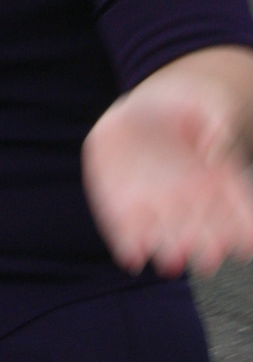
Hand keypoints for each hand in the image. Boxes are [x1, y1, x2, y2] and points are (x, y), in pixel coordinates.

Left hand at [82, 67, 252, 276]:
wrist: (147, 105)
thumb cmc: (188, 102)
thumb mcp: (210, 104)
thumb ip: (219, 127)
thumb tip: (215, 156)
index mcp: (220, 180)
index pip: (236, 208)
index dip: (242, 227)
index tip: (247, 243)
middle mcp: (191, 200)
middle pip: (203, 229)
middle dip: (205, 245)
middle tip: (209, 256)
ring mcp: (157, 203)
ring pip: (166, 234)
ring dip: (169, 249)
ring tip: (172, 259)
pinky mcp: (122, 200)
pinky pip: (125, 225)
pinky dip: (127, 242)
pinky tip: (131, 256)